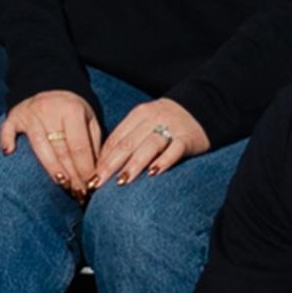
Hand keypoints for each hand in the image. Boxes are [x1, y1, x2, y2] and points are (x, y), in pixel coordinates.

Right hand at [6, 86, 103, 188]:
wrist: (50, 86)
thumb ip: (94, 144)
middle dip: (71, 174)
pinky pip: (8, 128)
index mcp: (71, 110)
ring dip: (51, 168)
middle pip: (60, 149)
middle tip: (79, 193)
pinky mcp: (14, 115)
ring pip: (38, 145)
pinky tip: (8, 152)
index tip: (90, 186)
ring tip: (62, 185)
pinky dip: (6, 139)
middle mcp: (50, 110)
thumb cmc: (73, 111)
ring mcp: (30, 113)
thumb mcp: (89, 121)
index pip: (78, 146)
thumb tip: (96, 173)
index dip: (84, 168)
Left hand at [94, 97, 212, 185]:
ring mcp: (170, 128)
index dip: (101, 158)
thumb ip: (128, 140)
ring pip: (148, 146)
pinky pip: (174, 149)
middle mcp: (151, 120)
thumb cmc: (165, 123)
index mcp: (137, 116)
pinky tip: (154, 173)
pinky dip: (164, 161)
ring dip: (134, 164)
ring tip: (122, 181)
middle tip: (97, 183)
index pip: (115, 139)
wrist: (200, 109)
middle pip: (127, 144)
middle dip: (110, 165)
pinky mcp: (187, 138)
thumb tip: (104, 165)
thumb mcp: (145, 124)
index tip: (90, 177)